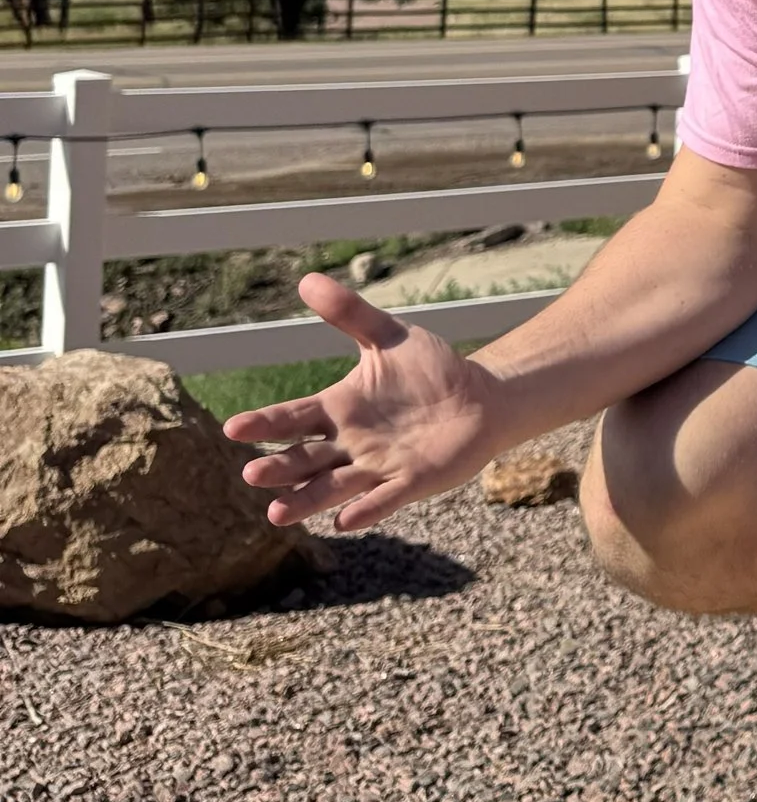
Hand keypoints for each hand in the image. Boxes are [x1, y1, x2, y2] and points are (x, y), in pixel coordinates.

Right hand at [223, 276, 505, 533]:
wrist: (479, 398)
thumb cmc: (430, 369)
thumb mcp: (389, 336)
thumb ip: (350, 313)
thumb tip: (306, 279)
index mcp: (339, 408)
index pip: (293, 418)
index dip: (264, 423)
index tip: (233, 429)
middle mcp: (350, 442)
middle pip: (306, 459)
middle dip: (280, 467)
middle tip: (252, 474)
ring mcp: (378, 465)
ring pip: (334, 486)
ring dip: (307, 499)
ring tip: (277, 513)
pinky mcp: (411, 481)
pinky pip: (384, 498)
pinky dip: (366, 508)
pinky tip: (344, 521)